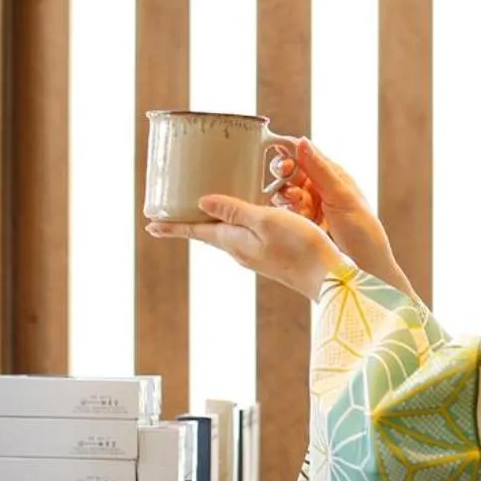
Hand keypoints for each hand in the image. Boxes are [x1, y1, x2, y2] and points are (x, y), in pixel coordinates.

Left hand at [146, 195, 346, 298]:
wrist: (329, 277)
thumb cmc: (299, 246)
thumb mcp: (265, 220)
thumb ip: (234, 210)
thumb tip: (201, 203)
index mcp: (234, 241)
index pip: (196, 232)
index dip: (173, 227)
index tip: (150, 225)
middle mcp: (240, 251)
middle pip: (208, 234)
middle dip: (189, 224)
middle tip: (170, 215)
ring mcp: (256, 256)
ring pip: (226, 235)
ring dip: (212, 224)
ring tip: (203, 212)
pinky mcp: (272, 256)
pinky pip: (245, 237)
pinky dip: (235, 225)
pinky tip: (243, 219)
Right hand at [269, 140, 412, 296]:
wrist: (364, 270)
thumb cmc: (363, 232)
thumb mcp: (343, 198)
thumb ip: (320, 170)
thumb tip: (302, 141)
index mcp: (334, 177)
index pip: (306, 154)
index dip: (289, 151)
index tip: (275, 154)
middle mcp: (320, 189)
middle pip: (291, 173)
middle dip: (284, 176)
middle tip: (287, 185)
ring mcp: (309, 207)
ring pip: (284, 192)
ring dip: (285, 197)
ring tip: (297, 206)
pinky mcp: (300, 225)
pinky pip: (283, 212)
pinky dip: (284, 213)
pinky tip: (291, 218)